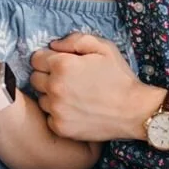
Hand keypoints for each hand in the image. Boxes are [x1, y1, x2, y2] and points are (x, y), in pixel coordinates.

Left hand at [27, 33, 160, 141]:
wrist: (134, 111)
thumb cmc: (120, 77)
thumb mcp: (103, 48)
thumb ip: (75, 40)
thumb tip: (53, 45)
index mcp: (62, 65)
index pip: (36, 59)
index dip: (48, 59)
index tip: (61, 64)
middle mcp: (54, 87)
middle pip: (35, 78)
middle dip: (47, 76)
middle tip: (68, 80)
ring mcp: (56, 109)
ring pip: (41, 98)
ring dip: (52, 95)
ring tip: (74, 96)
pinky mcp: (60, 127)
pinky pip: (49, 116)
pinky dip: (58, 113)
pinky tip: (75, 110)